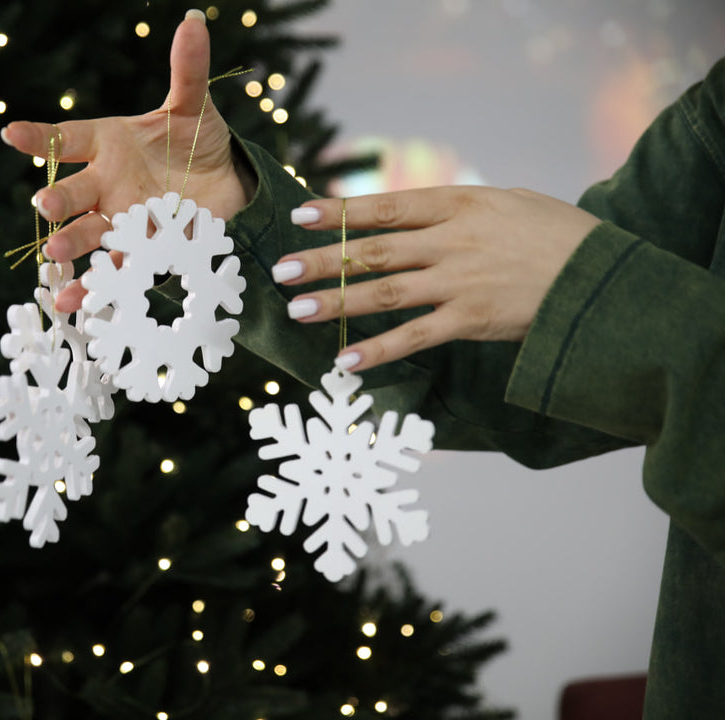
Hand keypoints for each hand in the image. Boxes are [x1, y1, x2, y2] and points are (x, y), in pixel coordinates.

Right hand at [1, 9, 251, 311]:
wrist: (225, 186)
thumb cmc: (198, 141)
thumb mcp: (194, 106)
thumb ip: (187, 70)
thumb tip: (194, 22)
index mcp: (109, 144)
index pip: (68, 137)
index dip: (40, 136)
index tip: (11, 134)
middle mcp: (106, 184)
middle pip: (73, 192)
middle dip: (59, 200)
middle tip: (44, 206)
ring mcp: (120, 220)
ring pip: (87, 233)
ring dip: (71, 245)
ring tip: (55, 257)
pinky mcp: (140, 251)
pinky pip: (113, 269)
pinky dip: (93, 288)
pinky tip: (73, 303)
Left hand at [273, 186, 600, 370]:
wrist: (602, 276)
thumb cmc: (553, 234)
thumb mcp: (504, 202)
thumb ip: (452, 210)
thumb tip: (406, 215)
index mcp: (458, 205)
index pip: (385, 206)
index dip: (339, 212)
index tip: (300, 215)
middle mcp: (451, 242)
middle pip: (374, 251)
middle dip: (322, 261)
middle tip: (281, 269)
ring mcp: (459, 283)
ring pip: (384, 294)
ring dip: (336, 303)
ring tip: (296, 310)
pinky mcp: (471, 321)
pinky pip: (414, 337)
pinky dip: (377, 350)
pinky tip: (344, 361)